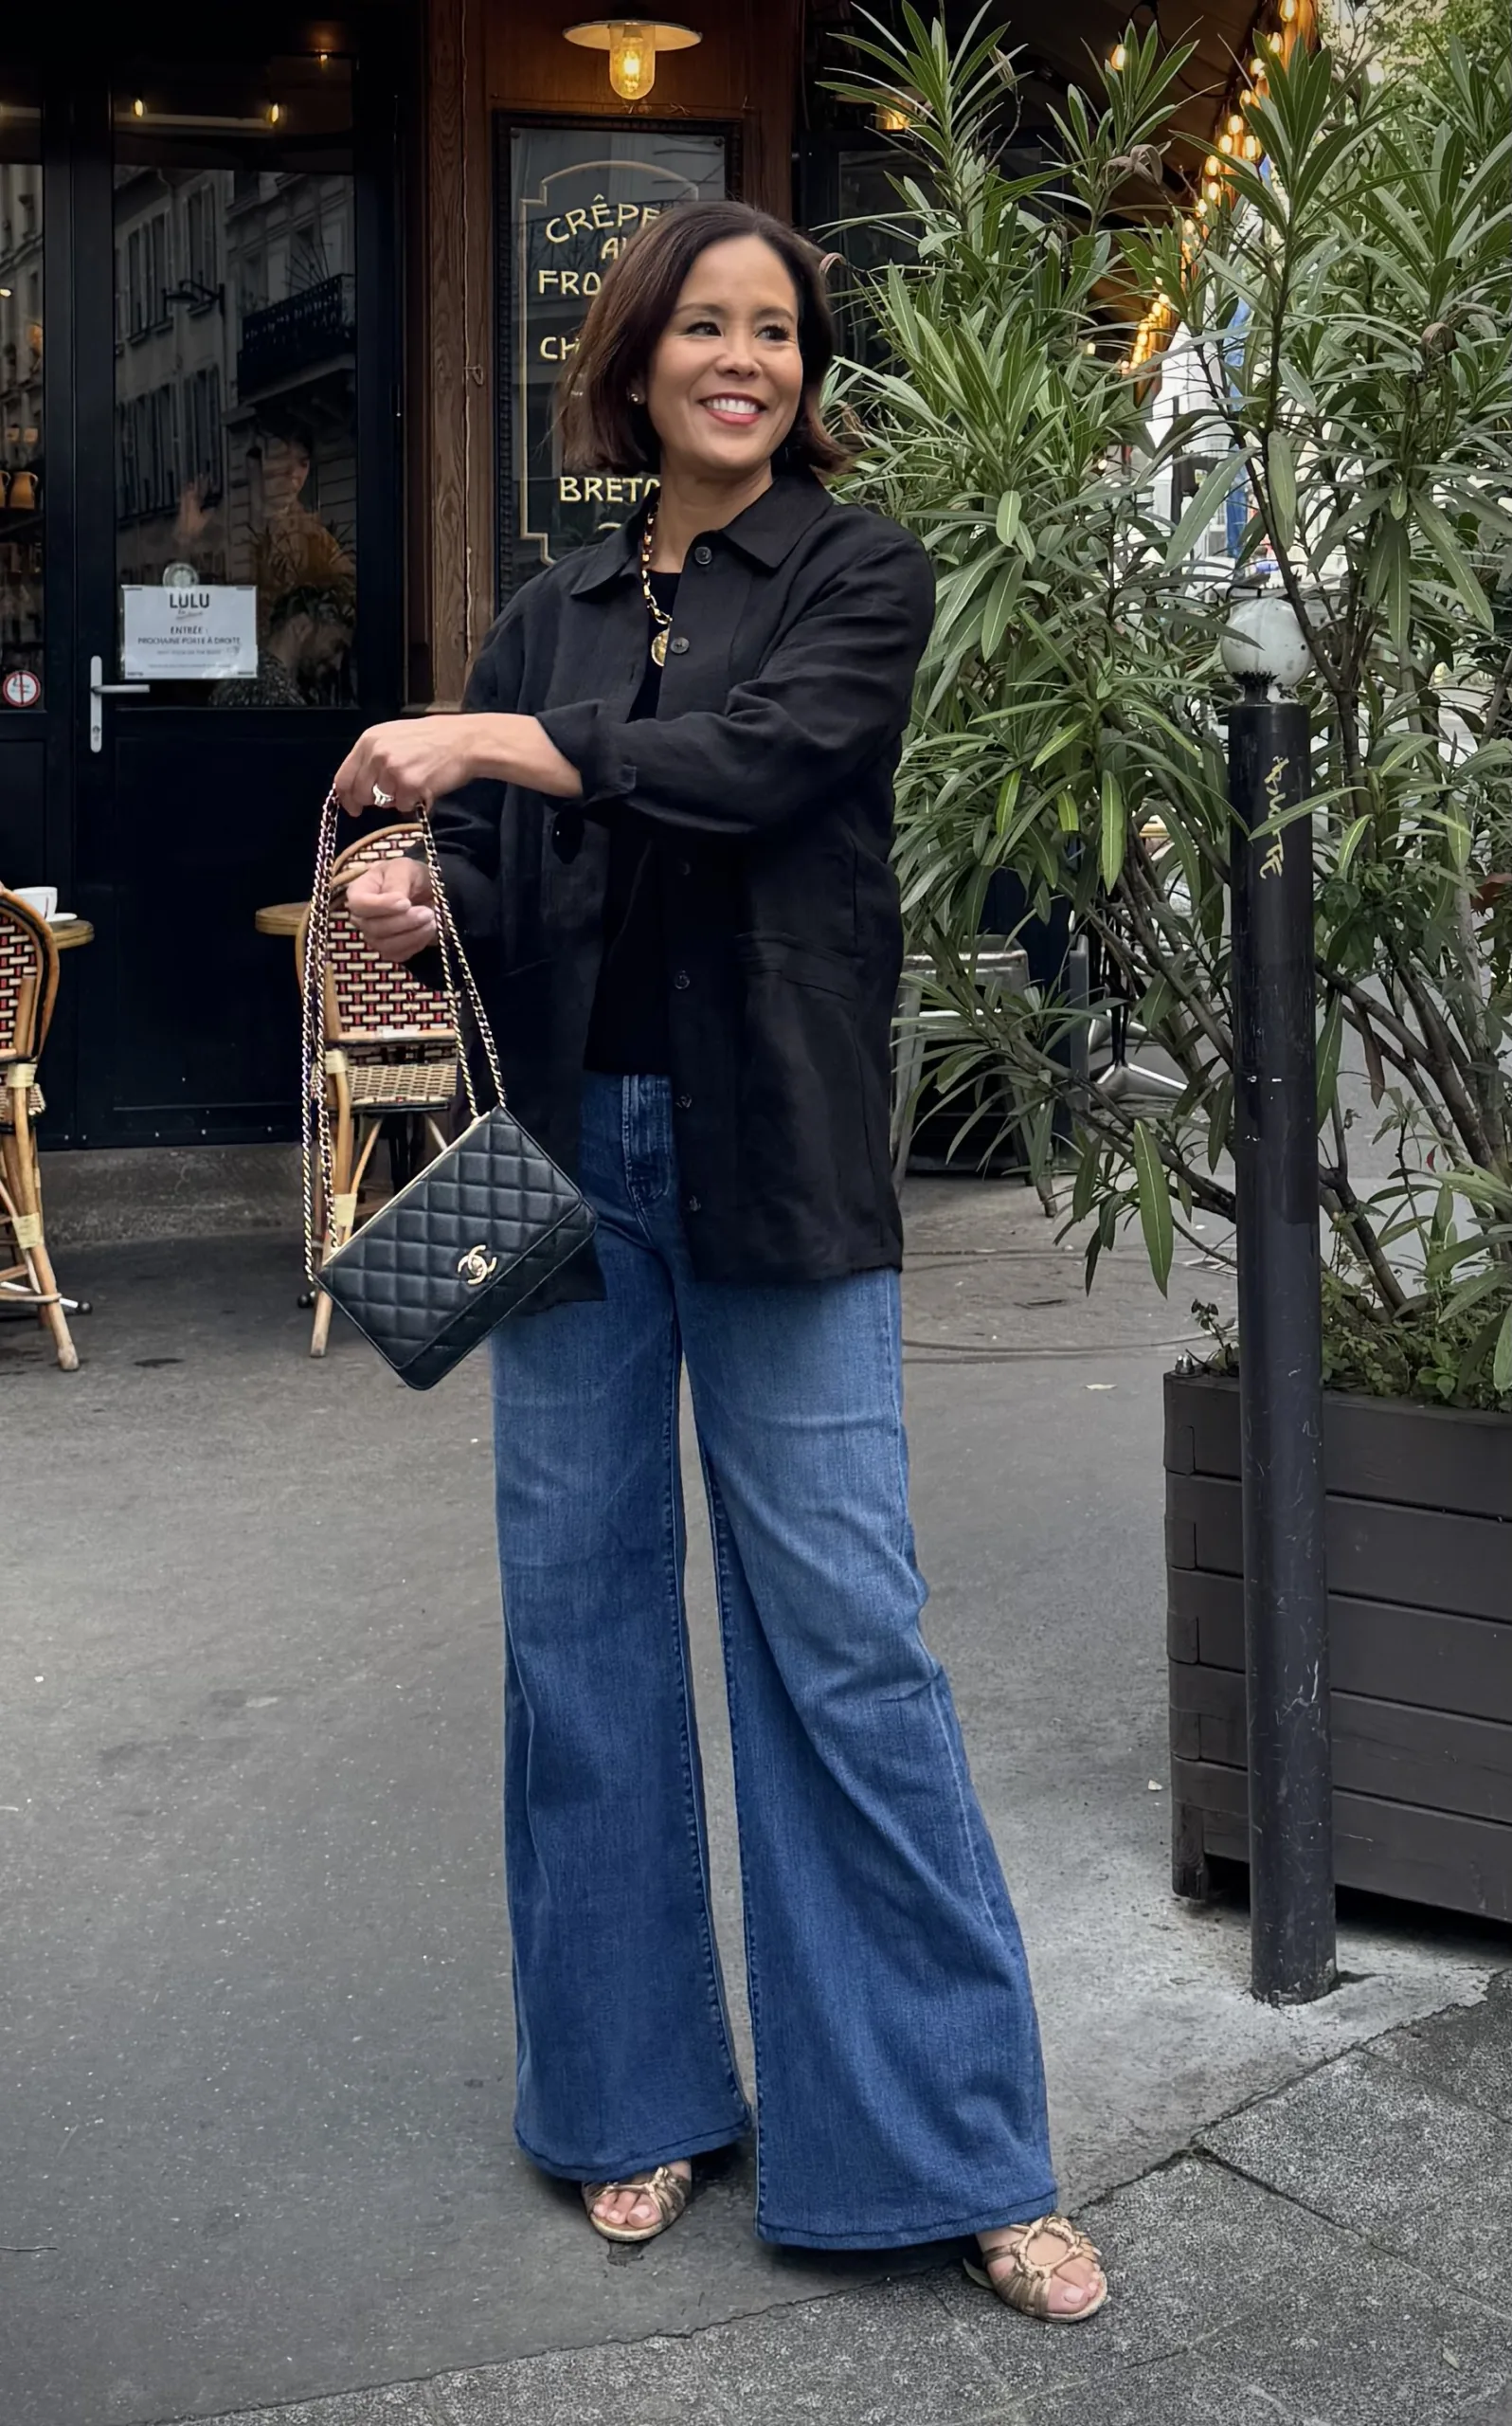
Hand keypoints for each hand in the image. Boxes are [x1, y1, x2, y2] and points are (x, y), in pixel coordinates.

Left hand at [333, 712, 582, 814]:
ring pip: (384, 801)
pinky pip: (404, 807)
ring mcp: (392, 769)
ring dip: (399, 799)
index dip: (346, 795)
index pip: (344, 775)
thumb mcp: (396, 736)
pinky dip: (415, 803)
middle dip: (372, 802)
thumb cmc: (434, 738)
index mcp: (370, 739)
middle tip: (390, 799)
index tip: (352, 806)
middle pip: (361, 792)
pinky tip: (427, 787)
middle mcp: (377, 753)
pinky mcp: (409, 785)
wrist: (465, 741)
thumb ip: (374, 755)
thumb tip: (360, 781)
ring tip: (417, 782)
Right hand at [344, 857, 436, 963]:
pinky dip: (417, 944)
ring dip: (413, 935)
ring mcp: (373, 936)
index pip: (358, 904)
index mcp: (359, 892)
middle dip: (404, 922)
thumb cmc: (409, 876)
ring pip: (386, 945)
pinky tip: (428, 930)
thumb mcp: (404, 869)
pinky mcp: (389, 951)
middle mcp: (361, 917)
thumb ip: (397, 882)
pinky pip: (399, 955)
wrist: (426, 891)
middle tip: (427, 912)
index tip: (405, 902)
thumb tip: (398, 901)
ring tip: (431, 920)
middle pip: (373, 928)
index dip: (380, 906)